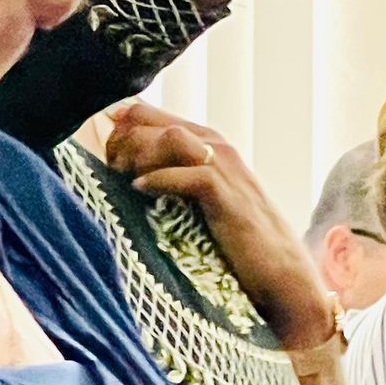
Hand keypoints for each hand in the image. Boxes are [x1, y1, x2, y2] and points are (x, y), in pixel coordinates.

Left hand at [104, 103, 334, 352]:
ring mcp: (226, 169)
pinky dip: (159, 179)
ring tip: (126, 179)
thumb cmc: (235, 239)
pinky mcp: (229, 196)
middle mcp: (216, 146)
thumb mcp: (198, 199)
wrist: (280, 271)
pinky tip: (141, 192)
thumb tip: (122, 167)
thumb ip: (170, 175)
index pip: (146, 113)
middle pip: (152, 120)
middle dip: (121, 142)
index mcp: (205, 142)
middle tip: (111, 171)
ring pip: (171, 138)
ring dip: (139, 155)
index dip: (117, 130)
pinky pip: (189, 174)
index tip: (105, 159)